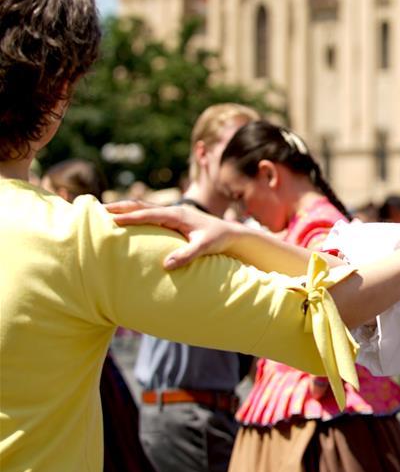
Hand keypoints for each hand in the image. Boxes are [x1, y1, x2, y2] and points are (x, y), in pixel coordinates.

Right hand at [105, 200, 239, 268]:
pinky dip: (135, 214)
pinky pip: (149, 214)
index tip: (109, 219)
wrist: (231, 233)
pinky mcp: (173, 219)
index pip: (148, 214)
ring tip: (104, 212)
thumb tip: (166, 266)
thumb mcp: (205, 247)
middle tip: (96, 209)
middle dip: (119, 207)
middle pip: (141, 206)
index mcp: (177, 215)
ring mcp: (172, 213)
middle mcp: (173, 211)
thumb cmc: (218, 239)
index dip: (129, 217)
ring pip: (144, 208)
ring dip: (125, 208)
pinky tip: (125, 221)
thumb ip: (187, 255)